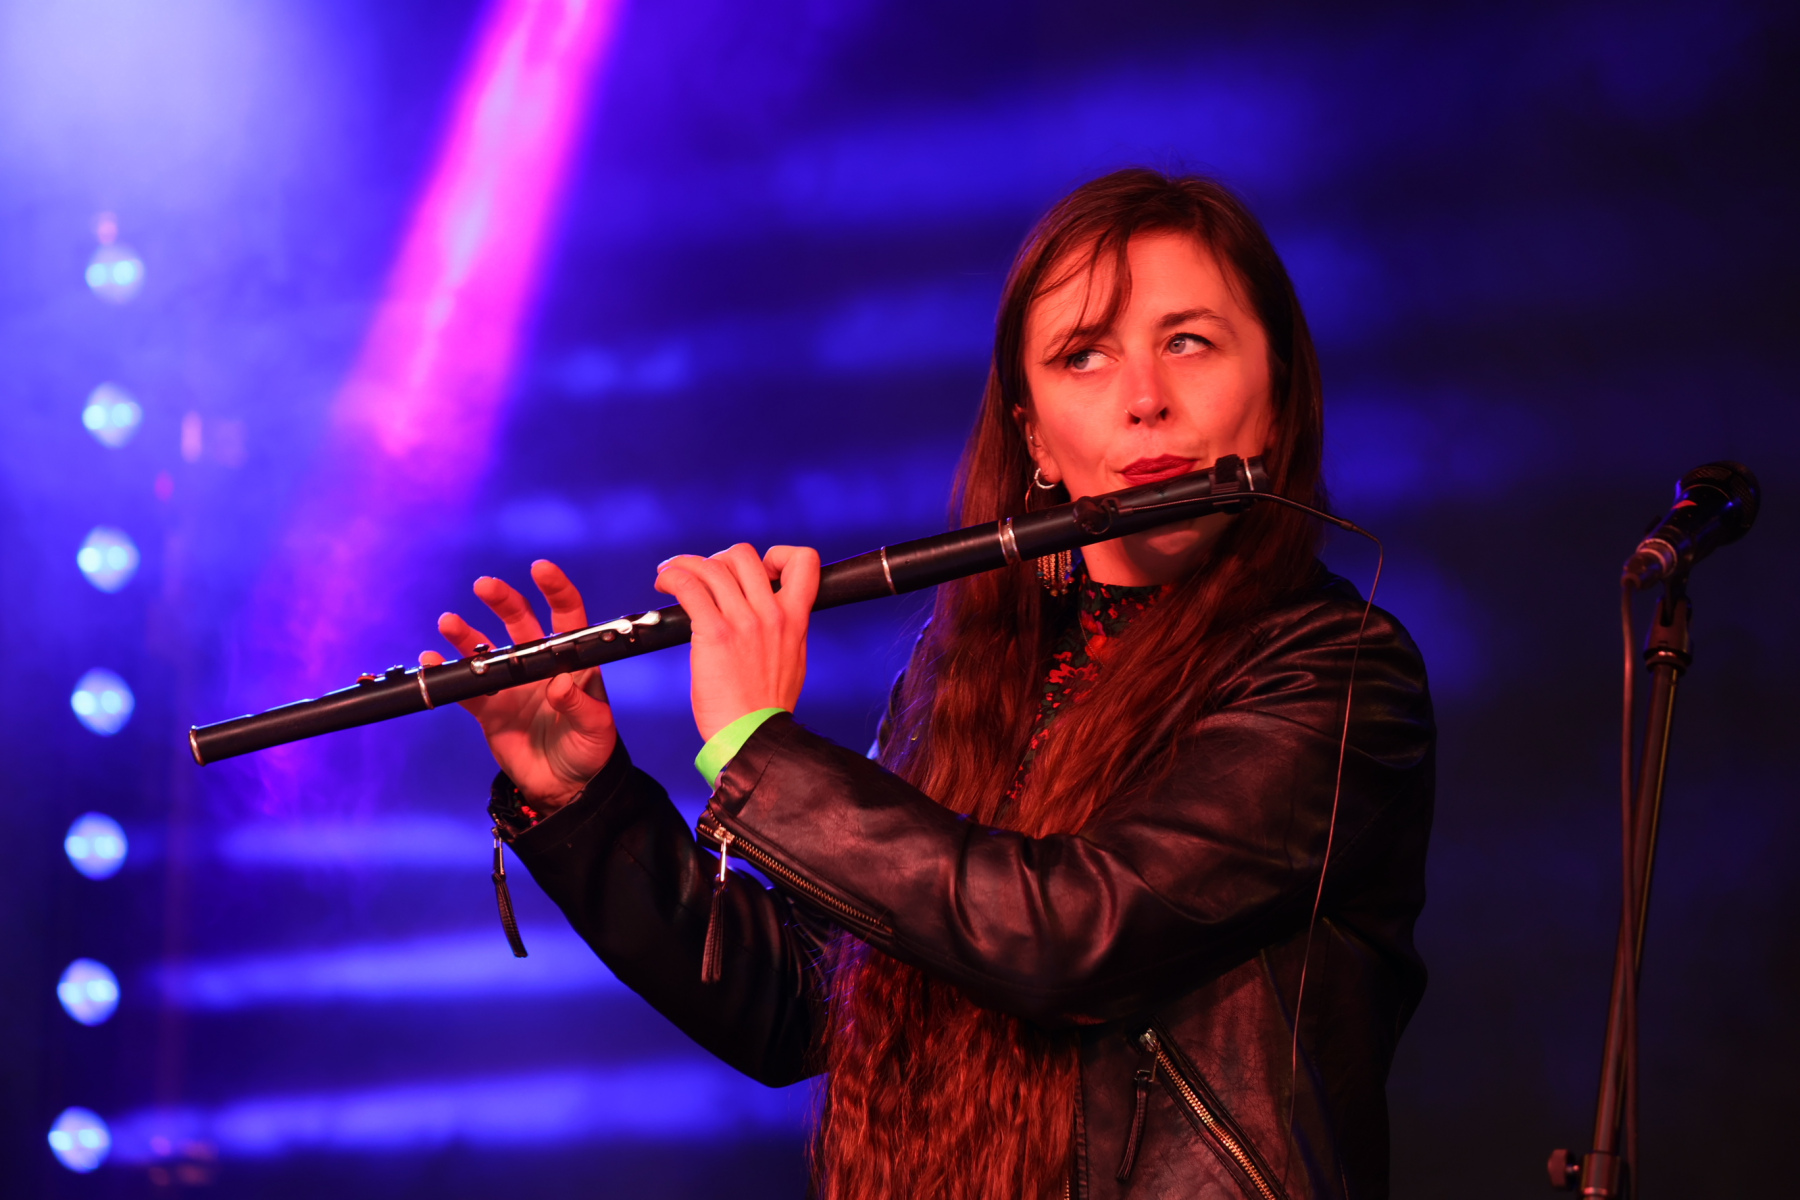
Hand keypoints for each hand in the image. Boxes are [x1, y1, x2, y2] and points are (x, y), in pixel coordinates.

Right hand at [422, 560, 616, 809]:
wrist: (566, 790)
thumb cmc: (591, 753)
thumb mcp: (596, 730)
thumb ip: (581, 706)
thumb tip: (560, 685)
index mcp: (572, 663)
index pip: (567, 617)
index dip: (556, 590)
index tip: (540, 568)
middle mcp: (540, 666)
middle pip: (520, 622)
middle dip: (503, 600)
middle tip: (485, 585)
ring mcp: (512, 685)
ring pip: (486, 649)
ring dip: (467, 634)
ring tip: (448, 622)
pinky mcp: (490, 709)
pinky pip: (465, 687)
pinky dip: (447, 673)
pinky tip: (431, 661)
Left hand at [653, 544, 819, 741]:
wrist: (754, 736)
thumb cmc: (767, 707)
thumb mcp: (793, 659)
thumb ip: (784, 630)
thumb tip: (771, 612)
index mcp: (795, 618)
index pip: (803, 561)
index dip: (776, 555)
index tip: (758, 570)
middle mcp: (771, 613)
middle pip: (744, 555)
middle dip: (718, 560)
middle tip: (703, 579)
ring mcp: (744, 622)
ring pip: (713, 566)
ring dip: (685, 564)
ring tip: (671, 575)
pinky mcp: (715, 633)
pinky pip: (690, 586)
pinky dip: (673, 577)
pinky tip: (664, 584)